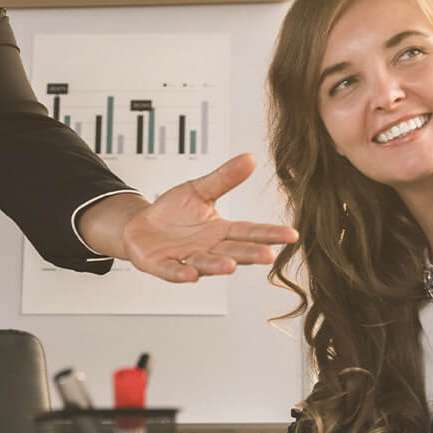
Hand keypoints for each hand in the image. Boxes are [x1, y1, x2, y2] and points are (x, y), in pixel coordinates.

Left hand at [119, 153, 298, 282]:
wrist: (140, 225)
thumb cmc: (173, 212)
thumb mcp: (200, 190)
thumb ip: (225, 178)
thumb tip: (250, 158)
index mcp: (220, 231)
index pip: (249, 232)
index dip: (269, 234)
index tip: (292, 235)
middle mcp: (207, 248)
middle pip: (232, 251)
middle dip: (249, 254)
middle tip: (268, 255)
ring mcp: (186, 258)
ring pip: (205, 263)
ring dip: (217, 266)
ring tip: (230, 266)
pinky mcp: (162, 264)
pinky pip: (173, 270)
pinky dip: (181, 273)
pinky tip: (191, 274)